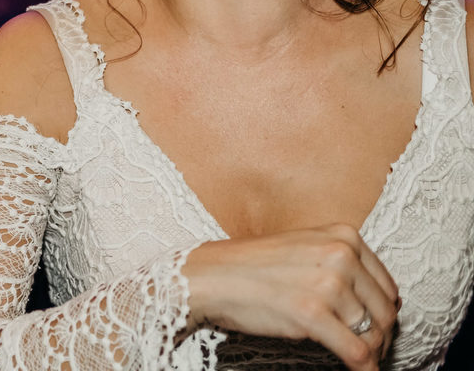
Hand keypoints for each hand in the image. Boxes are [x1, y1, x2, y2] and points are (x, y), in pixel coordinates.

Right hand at [184, 224, 398, 370]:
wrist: (208, 276)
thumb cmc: (251, 267)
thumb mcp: (304, 248)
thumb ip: (339, 264)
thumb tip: (379, 301)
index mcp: (342, 236)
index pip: (386, 284)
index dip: (384, 312)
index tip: (376, 328)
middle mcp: (340, 255)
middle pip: (385, 310)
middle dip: (381, 337)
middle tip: (370, 352)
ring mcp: (327, 284)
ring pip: (373, 334)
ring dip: (370, 354)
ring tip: (358, 361)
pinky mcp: (313, 314)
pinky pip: (356, 352)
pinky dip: (364, 369)